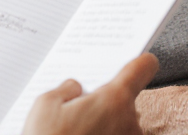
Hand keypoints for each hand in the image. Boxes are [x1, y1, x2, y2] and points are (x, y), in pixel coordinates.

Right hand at [23, 54, 159, 134]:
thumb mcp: (45, 105)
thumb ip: (66, 89)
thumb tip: (76, 89)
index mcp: (114, 99)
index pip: (143, 67)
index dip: (140, 61)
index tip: (140, 61)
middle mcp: (130, 122)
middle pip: (126, 102)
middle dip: (105, 104)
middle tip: (78, 114)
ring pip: (120, 127)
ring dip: (104, 128)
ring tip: (75, 134)